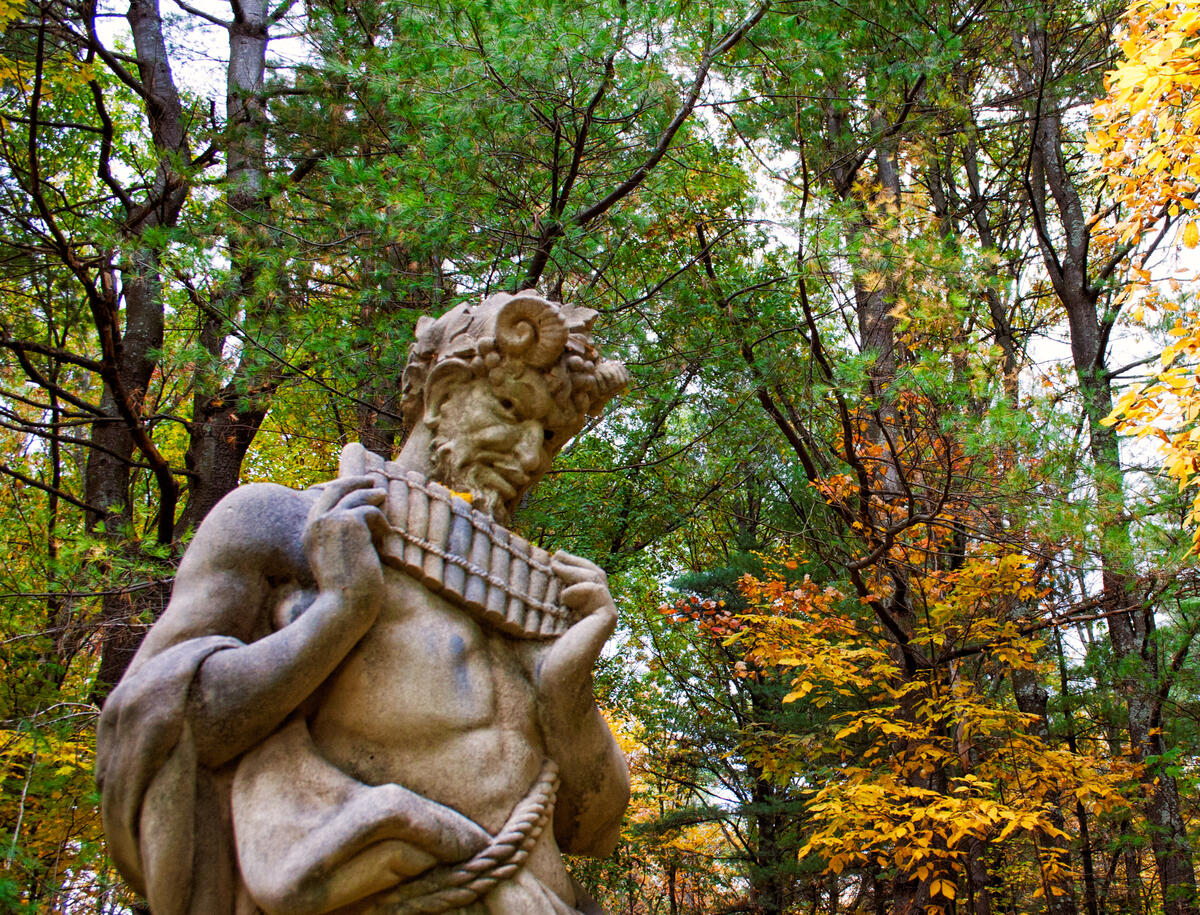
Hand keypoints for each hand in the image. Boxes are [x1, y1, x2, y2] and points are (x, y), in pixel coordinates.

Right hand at [302, 476, 389, 616]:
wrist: (343, 607)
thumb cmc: (344, 593)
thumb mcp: (338, 561)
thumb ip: (341, 540)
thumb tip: (360, 521)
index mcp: (309, 533)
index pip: (323, 500)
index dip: (341, 489)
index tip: (356, 486)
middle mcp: (315, 524)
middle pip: (336, 489)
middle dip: (355, 482)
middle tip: (371, 480)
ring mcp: (330, 520)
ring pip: (356, 497)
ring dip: (372, 497)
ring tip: (383, 498)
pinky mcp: (348, 521)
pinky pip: (371, 511)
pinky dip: (381, 523)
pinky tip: (384, 538)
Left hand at [535, 552, 616, 714]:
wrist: (552, 687)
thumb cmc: (534, 662)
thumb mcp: (523, 625)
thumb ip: (519, 605)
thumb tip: (487, 586)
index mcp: (578, 614)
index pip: (580, 580)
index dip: (568, 565)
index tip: (548, 558)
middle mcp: (592, 614)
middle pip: (593, 574)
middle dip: (575, 561)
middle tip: (555, 555)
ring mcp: (602, 616)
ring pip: (596, 577)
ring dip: (576, 568)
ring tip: (555, 566)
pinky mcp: (605, 620)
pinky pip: (597, 591)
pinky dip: (581, 587)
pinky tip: (564, 597)